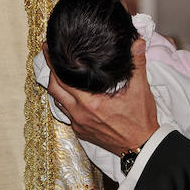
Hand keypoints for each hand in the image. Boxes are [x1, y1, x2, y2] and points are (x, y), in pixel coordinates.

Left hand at [45, 38, 157, 154]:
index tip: (48, 49)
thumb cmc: (140, 120)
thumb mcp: (141, 89)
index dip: (53, 63)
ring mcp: (79, 125)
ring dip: (57, 88)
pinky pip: (67, 114)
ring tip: (57, 73)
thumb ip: (137, 63)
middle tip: (49, 57)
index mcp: (91, 102)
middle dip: (50, 72)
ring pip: (59, 102)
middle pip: (55, 90)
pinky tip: (71, 94)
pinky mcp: (82, 132)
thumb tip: (137, 43)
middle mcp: (80, 114)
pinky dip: (65, 101)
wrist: (141, 147)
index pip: (62, 79)